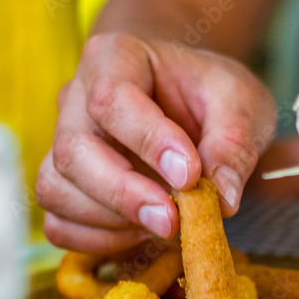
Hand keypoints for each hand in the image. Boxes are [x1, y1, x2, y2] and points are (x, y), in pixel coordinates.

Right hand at [37, 33, 276, 252]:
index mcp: (115, 58)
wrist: (191, 105)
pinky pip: (59, 224)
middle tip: (174, 221)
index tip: (189, 175)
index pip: (112, 99)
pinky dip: (99, 240)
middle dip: (123, 194)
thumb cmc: (211, 96)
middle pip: (73, 151)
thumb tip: (222, 200)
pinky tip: (142, 233)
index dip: (149, 142)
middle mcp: (76, 99)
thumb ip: (234, 145)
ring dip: (112, 221)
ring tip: (166, 223)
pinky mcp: (65, 186)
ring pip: (57, 190)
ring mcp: (62, 144)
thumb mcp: (241, 105)